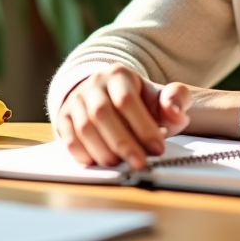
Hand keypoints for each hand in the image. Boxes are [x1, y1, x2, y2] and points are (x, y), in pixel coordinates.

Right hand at [55, 63, 192, 169]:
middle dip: (123, 143)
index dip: (142, 126)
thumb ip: (176, 101)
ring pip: (84, 127)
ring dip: (104, 151)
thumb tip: (175, 113)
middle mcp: (93, 84)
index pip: (127, 100)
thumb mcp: (160, 97)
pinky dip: (84, 155)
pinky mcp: (63, 118)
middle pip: (102, 114)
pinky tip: (101, 164)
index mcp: (119, 75)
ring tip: (122, 165)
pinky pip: (69, 138)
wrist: (107, 97)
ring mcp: (75, 101)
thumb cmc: (139, 102)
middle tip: (139, 163)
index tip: (158, 149)